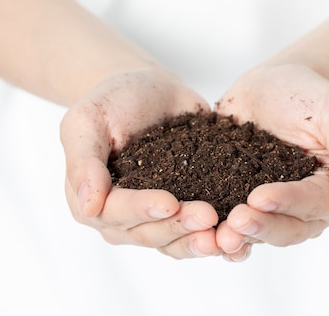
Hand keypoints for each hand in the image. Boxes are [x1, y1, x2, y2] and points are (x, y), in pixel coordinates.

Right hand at [60, 67, 219, 258]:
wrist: (148, 88)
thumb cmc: (111, 100)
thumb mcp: (86, 121)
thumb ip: (84, 163)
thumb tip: (88, 207)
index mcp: (96, 201)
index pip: (117, 213)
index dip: (143, 210)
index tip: (170, 202)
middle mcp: (127, 218)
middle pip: (151, 233)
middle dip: (180, 226)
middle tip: (208, 216)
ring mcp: (160, 216)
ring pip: (178, 241)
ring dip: (202, 241)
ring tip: (228, 236)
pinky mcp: (190, 206)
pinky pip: (203, 231)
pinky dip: (222, 239)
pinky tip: (244, 240)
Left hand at [214, 64, 328, 259]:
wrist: (277, 81)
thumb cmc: (314, 94)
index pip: (311, 204)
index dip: (286, 203)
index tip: (259, 197)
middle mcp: (298, 207)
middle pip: (284, 229)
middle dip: (260, 227)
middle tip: (235, 220)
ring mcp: (264, 204)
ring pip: (255, 232)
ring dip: (237, 237)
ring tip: (216, 235)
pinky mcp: (234, 195)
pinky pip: (226, 217)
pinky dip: (213, 227)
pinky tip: (193, 226)